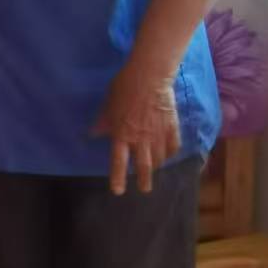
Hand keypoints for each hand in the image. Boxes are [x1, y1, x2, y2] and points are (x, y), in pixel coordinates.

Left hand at [93, 66, 180, 193]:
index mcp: (122, 134)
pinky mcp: (172, 128)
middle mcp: (141, 139)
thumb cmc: (124, 88)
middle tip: (145, 189)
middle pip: (143, 166)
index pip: (119, 161)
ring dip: (156, 166)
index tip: (118, 191)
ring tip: (155, 170)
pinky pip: (173, 147)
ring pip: (160, 158)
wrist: (149, 77)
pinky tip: (168, 155)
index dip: (118, 177)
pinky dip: (170, 153)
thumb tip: (93, 134)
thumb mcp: (109, 105)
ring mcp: (159, 135)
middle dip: (144, 180)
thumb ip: (104, 122)